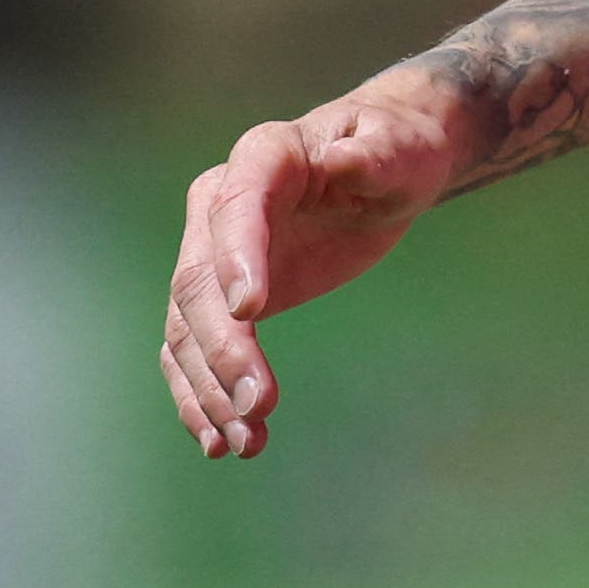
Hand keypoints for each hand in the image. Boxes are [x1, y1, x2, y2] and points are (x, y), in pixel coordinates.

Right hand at [158, 68, 474, 457]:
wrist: (383, 168)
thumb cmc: (397, 149)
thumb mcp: (402, 147)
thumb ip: (376, 155)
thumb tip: (344, 160)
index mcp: (264, 157)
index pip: (237, 205)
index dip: (236, 258)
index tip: (250, 312)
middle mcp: (220, 204)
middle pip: (198, 280)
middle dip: (224, 348)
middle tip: (259, 404)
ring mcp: (214, 254)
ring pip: (186, 328)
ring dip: (208, 388)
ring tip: (245, 440)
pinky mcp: (223, 299)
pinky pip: (194, 351)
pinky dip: (201, 396)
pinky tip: (220, 441)